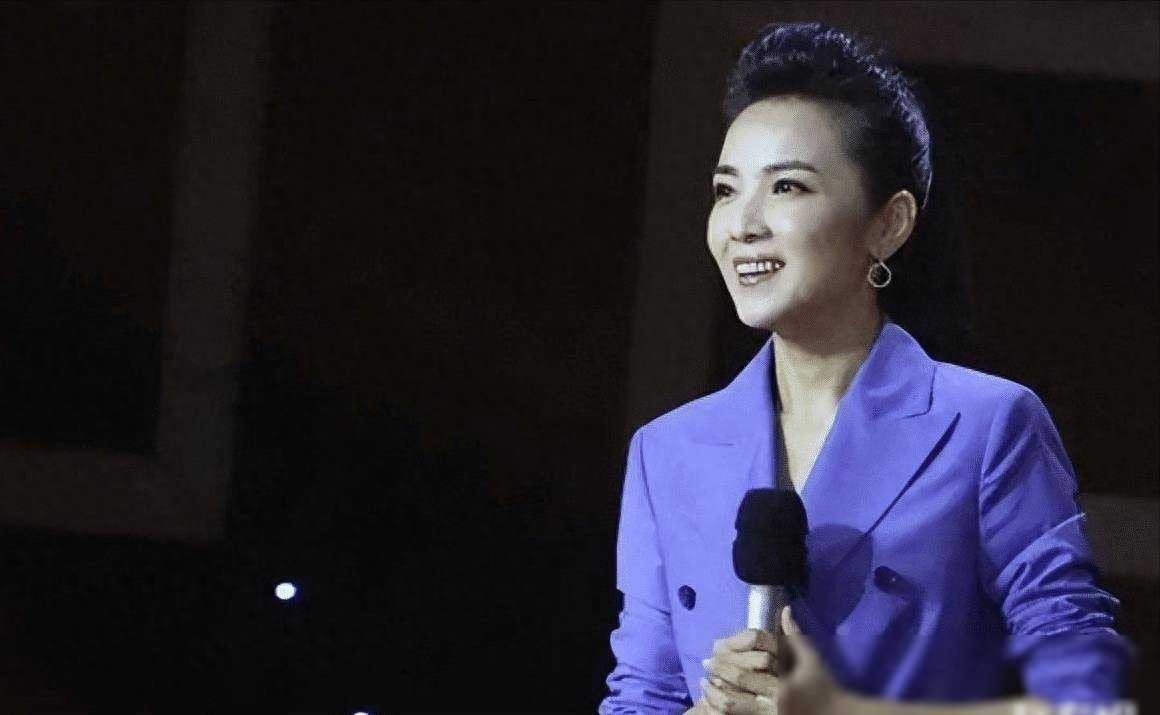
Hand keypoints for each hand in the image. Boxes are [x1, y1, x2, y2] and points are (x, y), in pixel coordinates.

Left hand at [701, 606, 847, 714]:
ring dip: (715, 699)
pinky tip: (716, 701)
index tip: (710, 657)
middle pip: (732, 696)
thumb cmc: (825, 685)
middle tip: (703, 669)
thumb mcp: (812, 659)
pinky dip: (725, 710)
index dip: (723, 667)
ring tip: (705, 687)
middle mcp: (772, 708)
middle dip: (715, 682)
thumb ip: (794, 635)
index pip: (743, 677)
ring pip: (732, 711)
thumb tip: (784, 609)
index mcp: (781, 688)